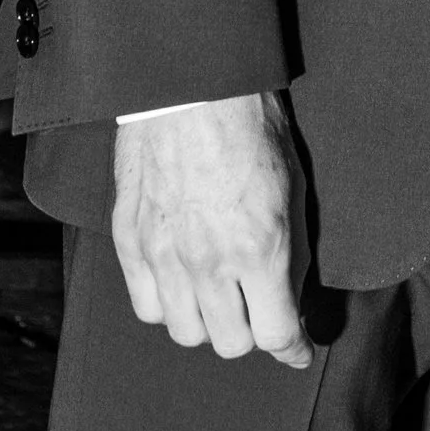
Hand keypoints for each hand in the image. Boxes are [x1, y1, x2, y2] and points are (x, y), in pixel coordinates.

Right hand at [111, 93, 310, 364]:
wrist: (190, 81)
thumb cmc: (250, 122)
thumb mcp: (293, 183)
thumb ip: (292, 248)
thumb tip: (295, 293)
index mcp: (259, 247)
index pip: (276, 333)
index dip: (293, 348)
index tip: (299, 348)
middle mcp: (209, 262)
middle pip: (229, 343)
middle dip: (251, 332)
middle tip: (258, 309)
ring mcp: (164, 254)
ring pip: (184, 331)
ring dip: (207, 321)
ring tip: (217, 295)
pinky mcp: (130, 240)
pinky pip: (146, 305)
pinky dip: (166, 303)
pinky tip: (180, 282)